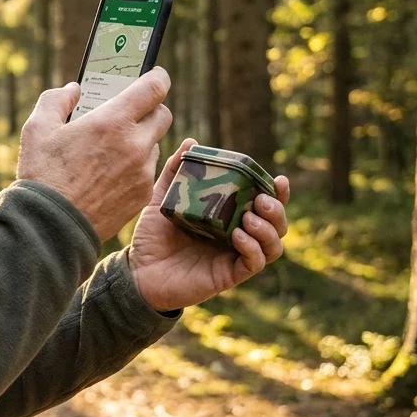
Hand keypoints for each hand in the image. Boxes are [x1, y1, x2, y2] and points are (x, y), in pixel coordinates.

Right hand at [16, 68, 173, 240]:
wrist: (50, 226)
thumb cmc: (42, 174)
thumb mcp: (37, 128)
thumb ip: (56, 100)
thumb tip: (72, 90)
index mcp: (112, 121)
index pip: (155, 87)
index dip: (157, 77)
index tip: (154, 76)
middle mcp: (135, 144)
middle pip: (163, 115)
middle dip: (150, 109)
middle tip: (129, 113)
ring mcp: (142, 172)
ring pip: (154, 145)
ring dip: (141, 141)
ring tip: (111, 150)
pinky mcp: (142, 195)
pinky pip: (147, 172)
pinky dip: (135, 168)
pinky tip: (110, 174)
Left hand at [127, 138, 291, 311]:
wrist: (136, 271)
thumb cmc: (152, 237)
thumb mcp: (162, 199)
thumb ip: (175, 172)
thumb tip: (190, 142)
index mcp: (229, 218)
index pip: (264, 205)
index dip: (278, 194)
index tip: (280, 180)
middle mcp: (238, 237)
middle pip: (276, 224)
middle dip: (277, 210)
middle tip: (262, 200)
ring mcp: (235, 257)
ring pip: (273, 245)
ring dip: (268, 229)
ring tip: (249, 218)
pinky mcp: (229, 275)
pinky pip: (254, 263)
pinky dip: (252, 248)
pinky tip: (238, 236)